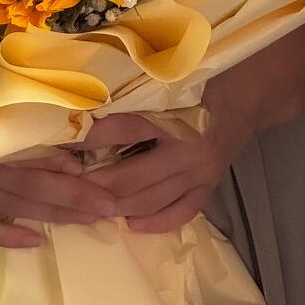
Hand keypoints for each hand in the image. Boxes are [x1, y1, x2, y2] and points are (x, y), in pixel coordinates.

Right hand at [0, 152, 118, 247]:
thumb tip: (45, 112)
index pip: (24, 153)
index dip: (57, 164)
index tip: (89, 167)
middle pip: (26, 183)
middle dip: (70, 195)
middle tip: (107, 203)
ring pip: (11, 205)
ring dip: (52, 213)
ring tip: (88, 218)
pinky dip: (7, 235)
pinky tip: (36, 242)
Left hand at [79, 94, 256, 232]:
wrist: (244, 97)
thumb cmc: (198, 81)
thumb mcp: (165, 80)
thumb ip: (132, 92)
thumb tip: (87, 103)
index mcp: (172, 115)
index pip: (121, 128)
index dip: (88, 137)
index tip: (60, 143)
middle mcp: (186, 149)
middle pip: (131, 176)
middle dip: (95, 182)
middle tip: (67, 185)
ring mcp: (199, 173)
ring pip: (151, 200)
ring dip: (118, 206)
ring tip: (89, 206)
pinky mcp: (209, 187)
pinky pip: (180, 213)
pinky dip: (155, 222)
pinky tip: (131, 225)